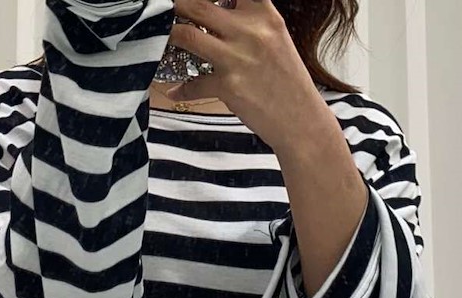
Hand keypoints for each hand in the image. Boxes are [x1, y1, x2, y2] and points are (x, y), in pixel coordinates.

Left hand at [161, 0, 327, 152]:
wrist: (301, 121)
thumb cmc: (288, 82)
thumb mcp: (276, 38)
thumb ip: (251, 20)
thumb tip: (220, 12)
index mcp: (265, 15)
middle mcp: (251, 31)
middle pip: (199, 3)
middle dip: (177, 3)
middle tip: (162, 6)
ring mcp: (238, 58)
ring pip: (188, 35)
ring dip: (169, 34)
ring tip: (160, 35)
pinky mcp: (228, 86)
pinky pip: (194, 84)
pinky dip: (181, 90)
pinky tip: (174, 92)